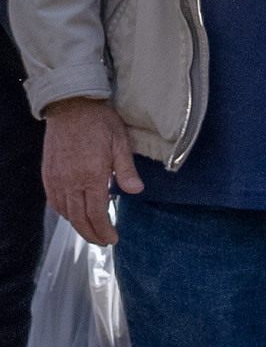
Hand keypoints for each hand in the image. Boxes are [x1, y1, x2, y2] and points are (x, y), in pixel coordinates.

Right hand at [42, 97, 142, 245]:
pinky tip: (73, 214)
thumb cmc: (99, 121)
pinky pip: (54, 200)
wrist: (70, 104)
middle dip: (92, 234)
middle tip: (103, 242)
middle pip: (80, 219)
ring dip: (78, 226)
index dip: (105, 230)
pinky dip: (63, 212)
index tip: (113, 238)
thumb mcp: (121, 143)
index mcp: (91, 175)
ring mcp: (57, 178)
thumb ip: (127, 170)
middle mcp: (71, 181)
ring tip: (90, 232)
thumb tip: (136, 191)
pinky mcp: (48, 172)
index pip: (97, 214)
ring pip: (65, 212)